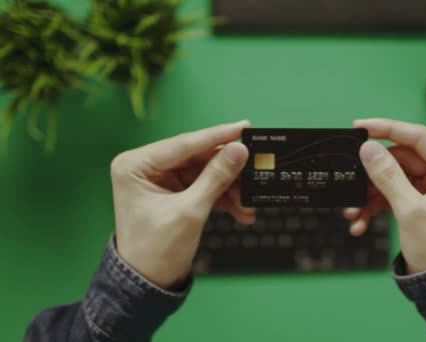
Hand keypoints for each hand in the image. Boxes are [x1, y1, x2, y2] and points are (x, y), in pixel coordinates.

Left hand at [110, 121, 253, 287]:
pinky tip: (242, 211)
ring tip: (249, 204)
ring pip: (205, 173)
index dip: (217, 137)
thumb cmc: (157, 250)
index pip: (184, 144)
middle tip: (256, 167)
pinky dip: (223, 198)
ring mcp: (161, 179)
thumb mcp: (190, 211)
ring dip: (229, 188)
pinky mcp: (174, 192)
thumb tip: (240, 150)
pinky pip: (204, 186)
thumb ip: (215, 178)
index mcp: (136, 165)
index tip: (246, 127)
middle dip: (227, 170)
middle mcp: (146, 166)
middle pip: (197, 157)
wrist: (149, 284)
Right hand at [343, 119, 425, 273]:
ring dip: (370, 194)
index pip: (419, 137)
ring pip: (392, 176)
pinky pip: (392, 193)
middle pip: (401, 158)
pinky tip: (360, 221)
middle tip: (349, 180)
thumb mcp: (412, 212)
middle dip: (372, 174)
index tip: (359, 126)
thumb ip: (388, 177)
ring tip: (352, 211)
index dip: (387, 129)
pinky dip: (375, 205)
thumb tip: (367, 149)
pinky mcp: (421, 199)